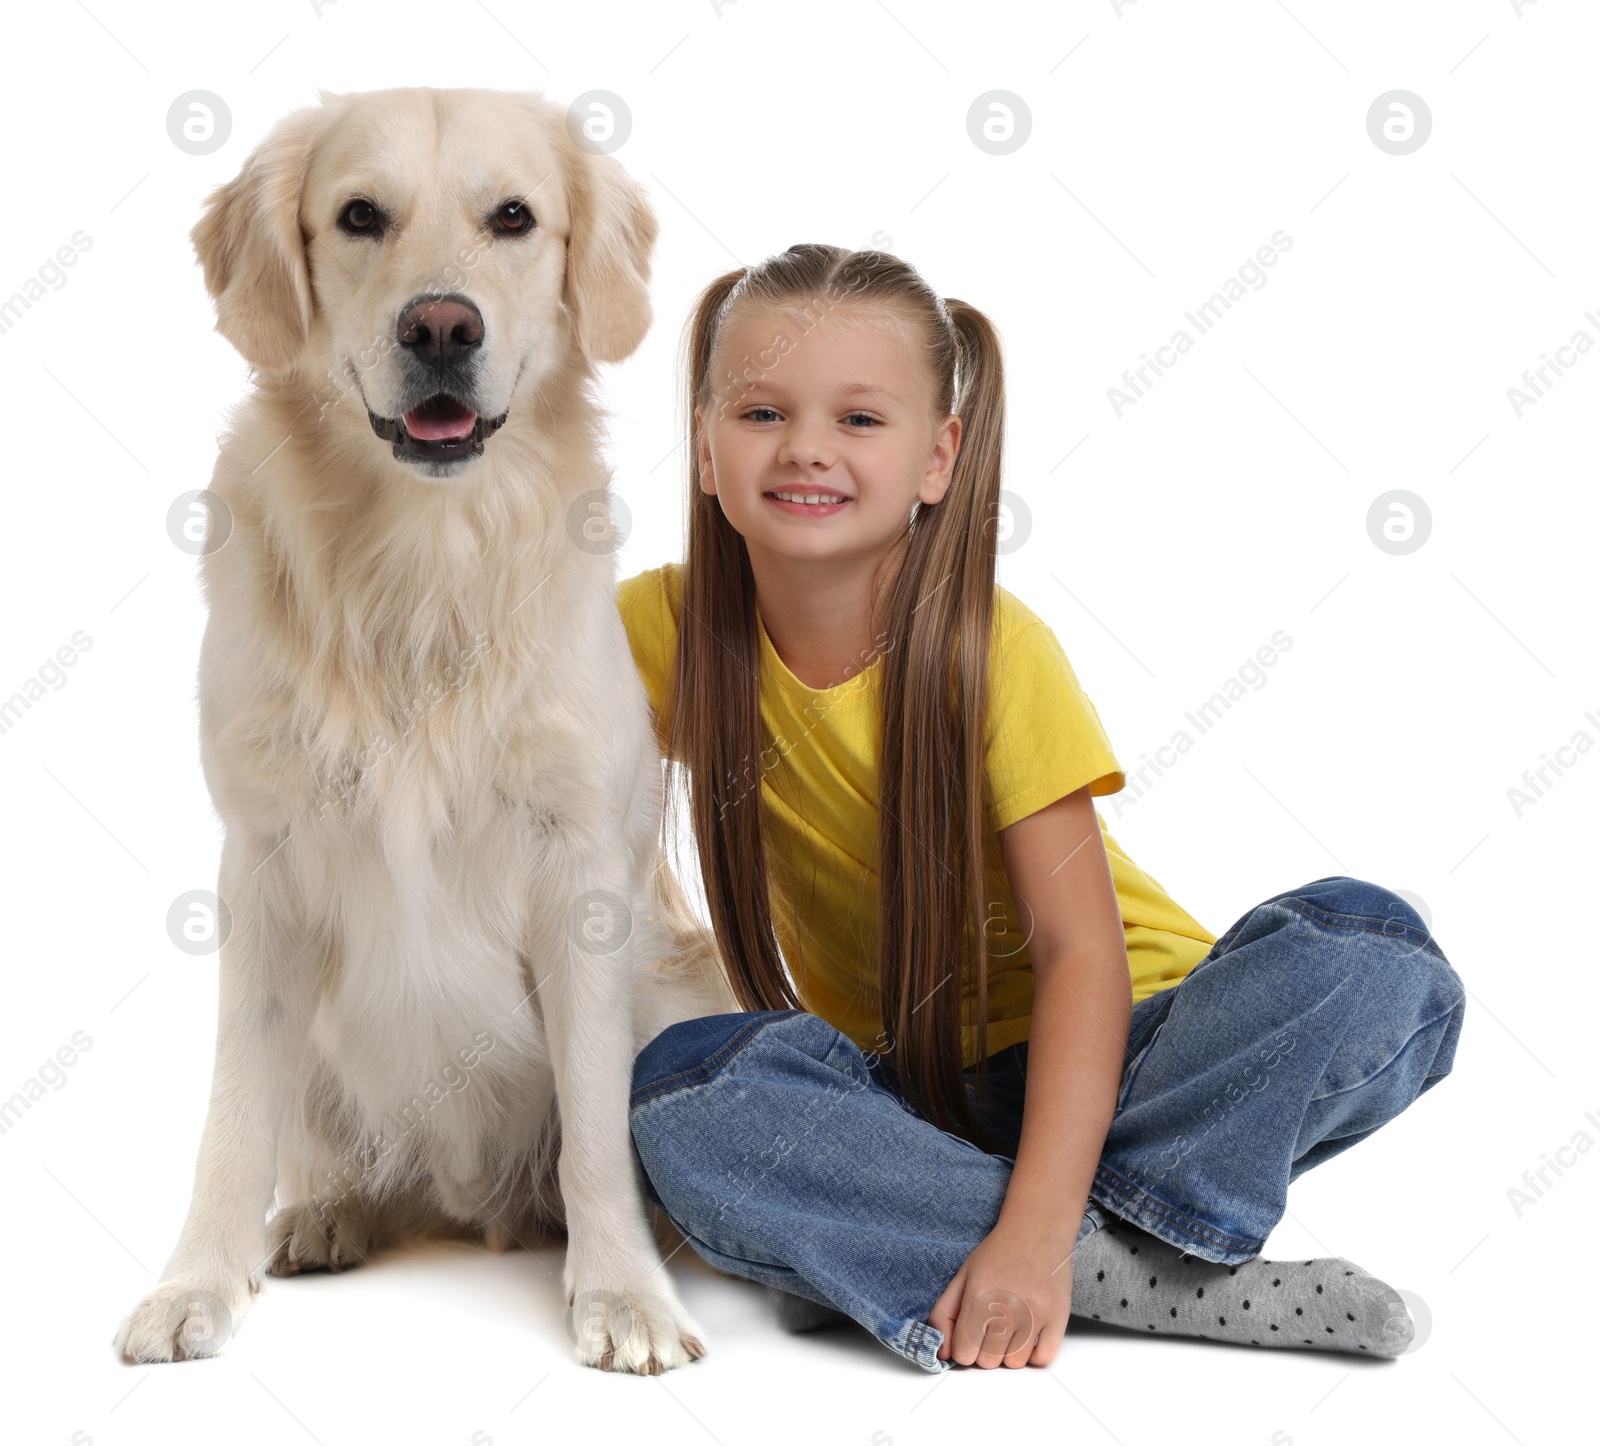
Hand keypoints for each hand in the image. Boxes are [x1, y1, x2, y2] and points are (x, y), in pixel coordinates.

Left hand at [926, 1219, 1073, 1367]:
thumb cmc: (998, 1254)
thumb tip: (943, 1353)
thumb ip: (944, 1315)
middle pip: (988, 1362)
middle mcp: (1007, 1306)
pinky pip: (1043, 1358)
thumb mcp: (962, 1277)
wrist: (1036, 1231)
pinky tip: (1028, 1334)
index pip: (964, 1353)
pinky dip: (1033, 1353)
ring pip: (1015, 1363)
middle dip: (985, 1350)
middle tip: (991, 1327)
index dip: (964, 1348)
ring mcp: (1035, 1313)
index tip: (969, 1337)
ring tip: (1010, 1327)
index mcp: (979, 1296)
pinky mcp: (1058, 1317)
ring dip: (1009, 1352)